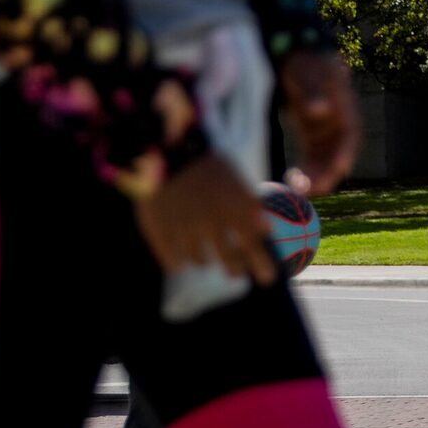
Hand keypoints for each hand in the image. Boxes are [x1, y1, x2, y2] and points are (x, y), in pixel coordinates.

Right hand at [136, 153, 273, 284]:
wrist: (165, 148)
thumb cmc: (204, 162)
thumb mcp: (233, 177)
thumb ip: (249, 205)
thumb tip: (266, 230)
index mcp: (235, 207)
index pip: (254, 245)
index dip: (261, 264)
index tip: (267, 279)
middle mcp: (213, 221)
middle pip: (229, 258)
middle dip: (235, 269)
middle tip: (235, 275)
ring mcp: (186, 227)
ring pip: (200, 260)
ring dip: (203, 260)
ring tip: (204, 258)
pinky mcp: (160, 231)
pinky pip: (173, 261)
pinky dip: (177, 263)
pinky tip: (179, 262)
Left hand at [280, 49, 358, 195]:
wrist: (294, 58)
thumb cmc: (305, 63)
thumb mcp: (310, 72)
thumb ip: (315, 90)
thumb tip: (320, 109)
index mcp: (345, 109)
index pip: (349, 136)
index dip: (345, 153)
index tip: (337, 169)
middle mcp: (338, 126)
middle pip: (337, 155)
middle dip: (327, 174)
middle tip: (311, 190)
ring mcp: (325, 134)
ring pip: (324, 162)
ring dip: (314, 179)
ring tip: (297, 192)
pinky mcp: (310, 138)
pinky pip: (310, 161)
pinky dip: (304, 173)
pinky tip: (291, 183)